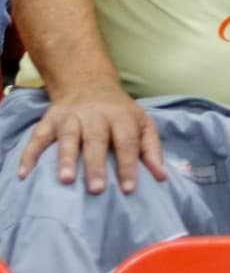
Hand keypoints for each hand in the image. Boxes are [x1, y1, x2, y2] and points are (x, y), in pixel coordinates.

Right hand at [17, 80, 165, 193]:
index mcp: (122, 117)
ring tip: (65, 180)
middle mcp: (96, 115)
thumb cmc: (120, 112)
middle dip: (96, 165)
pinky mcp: (50, 120)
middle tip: (97, 189)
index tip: (128, 189)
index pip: (127, 142)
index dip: (128, 165)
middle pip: (97, 140)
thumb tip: (162, 177)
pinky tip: (24, 173)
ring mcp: (71, 117)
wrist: (88, 83)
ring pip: (68, 137)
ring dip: (65, 158)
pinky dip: (29, 154)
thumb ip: (151, 149)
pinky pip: (37, 137)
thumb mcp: (142, 123)